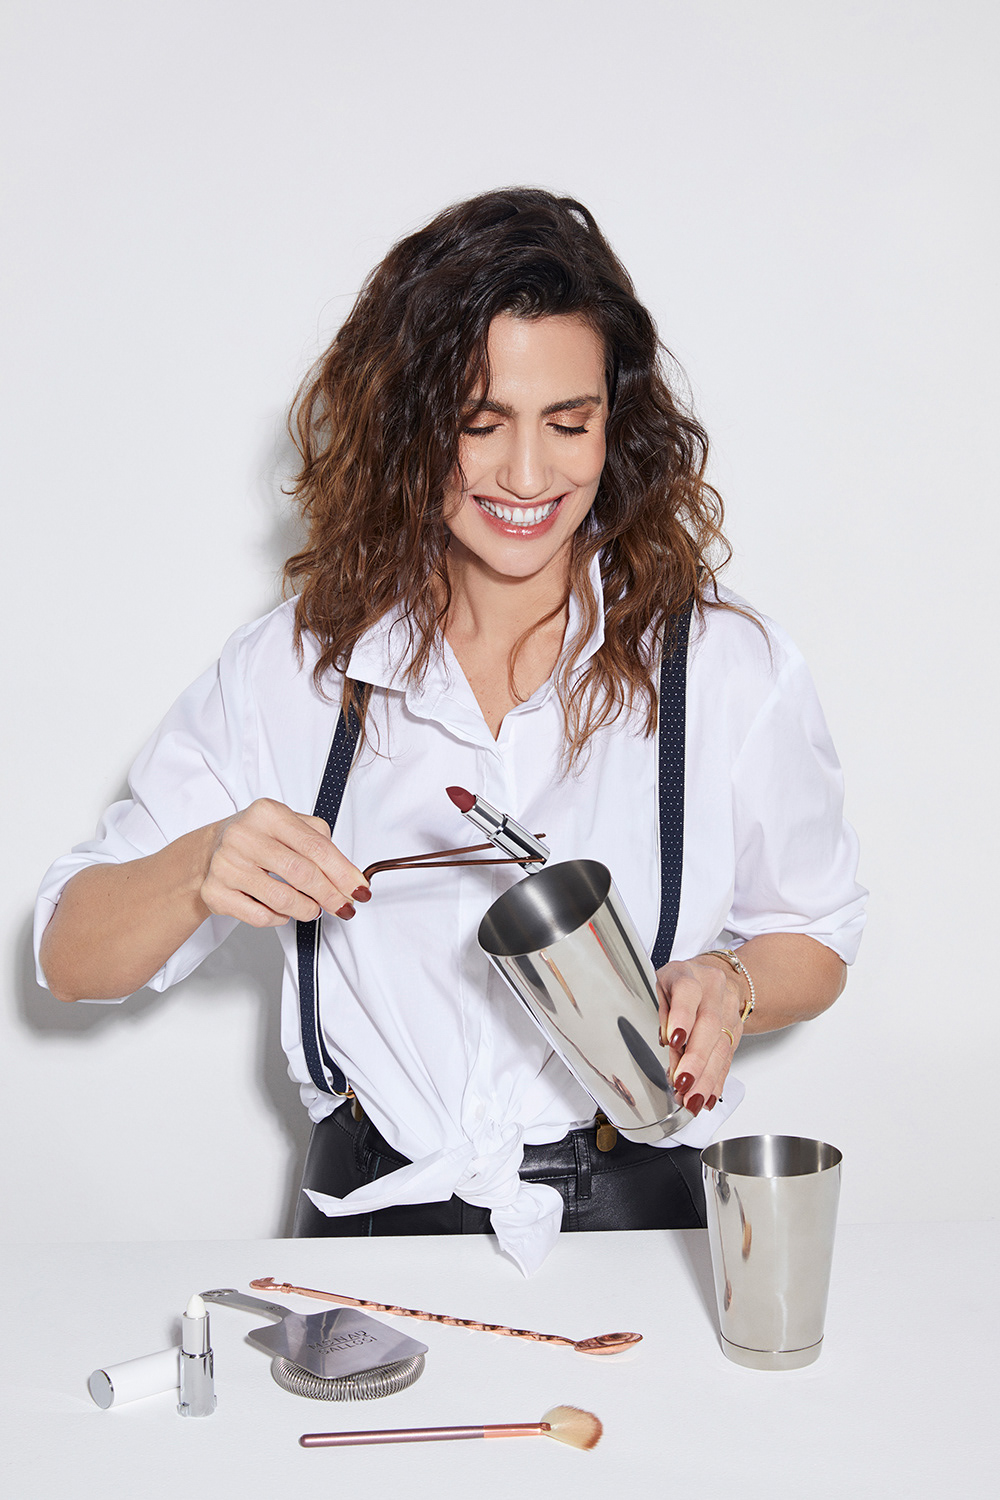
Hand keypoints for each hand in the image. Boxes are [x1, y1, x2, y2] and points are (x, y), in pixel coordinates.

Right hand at [200, 798, 369, 927]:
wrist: (209, 851)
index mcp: (267, 813)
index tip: (359, 889)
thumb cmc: (257, 839)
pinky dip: (280, 918)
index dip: (342, 872)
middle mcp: (243, 836)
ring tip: (314, 909)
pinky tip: (284, 911)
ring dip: (307, 909)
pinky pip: (260, 915)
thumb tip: (348, 876)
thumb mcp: (288, 825)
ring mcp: (226, 864)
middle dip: (330, 895)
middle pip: (301, 873)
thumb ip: (319, 842)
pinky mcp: (215, 892)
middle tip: (344, 906)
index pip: (315, 846)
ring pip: (281, 898)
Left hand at [655, 955, 746, 1115]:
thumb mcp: (660, 989)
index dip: (682, 1017)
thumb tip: (668, 1046)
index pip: (687, 991)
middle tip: (683, 1083)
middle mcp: (712, 989)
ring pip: (722, 1044)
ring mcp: (729, 1008)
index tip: (674, 1042)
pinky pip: (729, 1056)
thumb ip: (662, 1015)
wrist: (711, 977)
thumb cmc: (677, 984)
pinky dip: (716, 1079)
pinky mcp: (737, 1028)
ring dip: (706, 1077)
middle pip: (709, 1025)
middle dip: (696, 1059)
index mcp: (687, 973)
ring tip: (692, 1099)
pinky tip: (707, 1095)